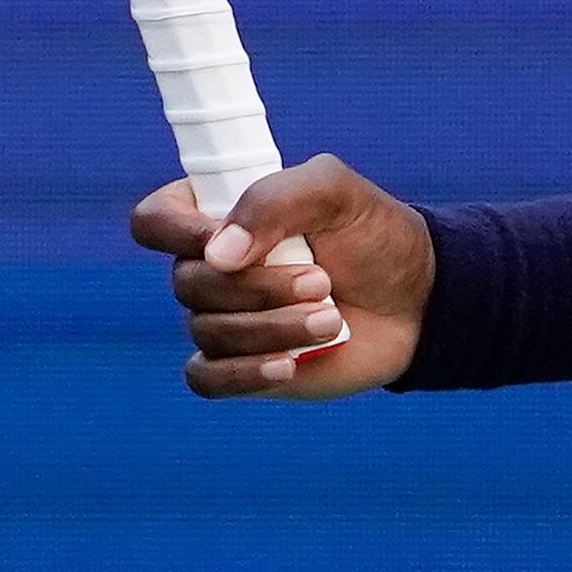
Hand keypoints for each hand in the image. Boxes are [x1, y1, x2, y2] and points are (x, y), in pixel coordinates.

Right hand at [129, 154, 432, 397]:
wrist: (416, 299)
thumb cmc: (373, 236)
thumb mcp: (336, 192)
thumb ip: (276, 198)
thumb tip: (217, 254)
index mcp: (219, 214)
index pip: (156, 220)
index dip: (178, 230)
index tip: (223, 236)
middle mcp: (211, 268)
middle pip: (188, 282)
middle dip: (258, 285)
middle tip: (323, 280)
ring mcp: (222, 320)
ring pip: (208, 331)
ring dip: (273, 326)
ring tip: (331, 317)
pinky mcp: (239, 366)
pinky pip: (207, 379)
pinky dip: (244, 373)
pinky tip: (289, 364)